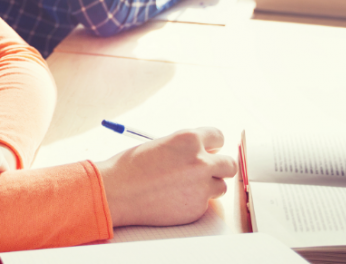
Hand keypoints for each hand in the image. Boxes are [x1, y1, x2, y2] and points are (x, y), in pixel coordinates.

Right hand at [96, 127, 236, 226]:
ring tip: (182, 186)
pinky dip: (193, 202)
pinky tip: (173, 199)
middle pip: (228, 164)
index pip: (218, 137)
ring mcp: (201, 187)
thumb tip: (201, 153)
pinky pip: (205, 204)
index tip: (208, 150)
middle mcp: (200, 162)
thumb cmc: (131, 166)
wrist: (117, 192)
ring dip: (207, 186)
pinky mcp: (197, 208)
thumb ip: (184, 148)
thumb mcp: (161, 145)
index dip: (212, 145)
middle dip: (218, 166)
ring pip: (220, 186)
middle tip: (204, 170)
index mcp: (189, 139)